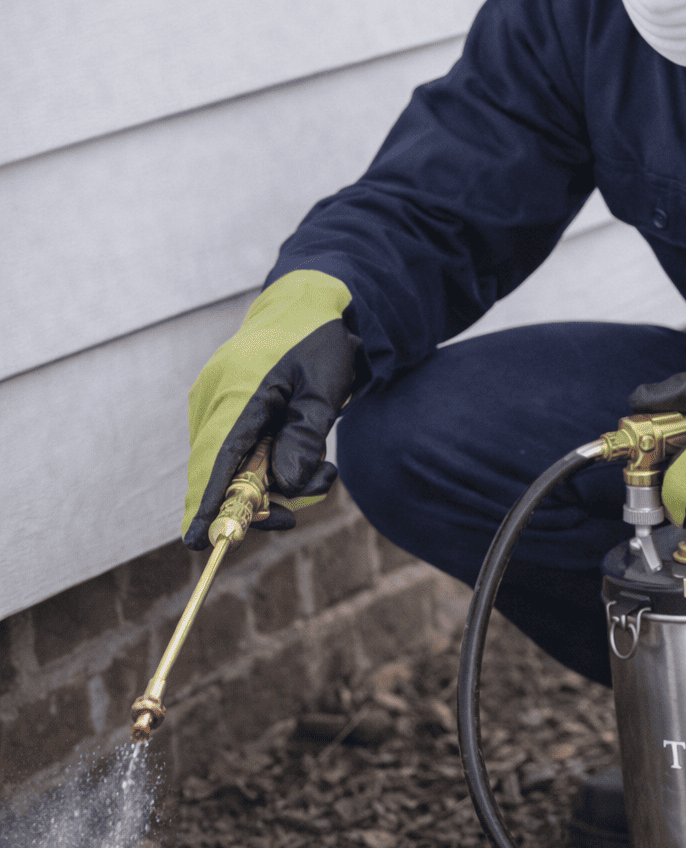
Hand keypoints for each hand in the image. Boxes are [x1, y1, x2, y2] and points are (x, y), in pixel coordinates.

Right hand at [183, 270, 359, 548]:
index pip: (216, 460)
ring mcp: (211, 405)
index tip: (198, 542)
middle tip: (297, 515)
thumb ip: (305, 436)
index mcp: (237, 391)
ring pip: (228, 467)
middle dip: (257, 502)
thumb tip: (285, 486)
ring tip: (322, 474)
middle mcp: (213, 400)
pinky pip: (234, 453)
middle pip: (218, 472)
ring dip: (270, 484)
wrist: (303, 305)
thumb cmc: (318, 342)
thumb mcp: (324, 388)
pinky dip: (264, 467)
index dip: (206, 503)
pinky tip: (305, 460)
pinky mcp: (219, 410)